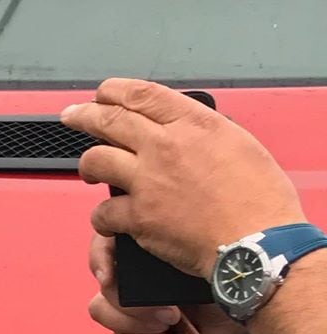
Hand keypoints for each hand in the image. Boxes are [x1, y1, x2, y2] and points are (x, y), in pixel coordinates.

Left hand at [65, 78, 302, 276]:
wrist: (257, 242)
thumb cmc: (260, 200)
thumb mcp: (240, 145)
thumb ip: (204, 134)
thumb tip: (184, 134)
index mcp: (194, 124)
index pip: (142, 94)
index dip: (114, 91)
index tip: (103, 93)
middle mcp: (165, 146)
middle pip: (109, 120)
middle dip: (83, 116)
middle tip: (72, 117)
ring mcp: (148, 181)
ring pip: (95, 160)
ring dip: (87, 165)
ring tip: (88, 170)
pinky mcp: (139, 217)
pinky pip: (103, 212)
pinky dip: (102, 217)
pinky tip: (108, 220)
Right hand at [86, 233, 241, 333]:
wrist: (248, 301)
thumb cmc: (222, 262)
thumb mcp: (187, 235)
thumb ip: (154, 228)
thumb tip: (121, 234)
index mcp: (144, 245)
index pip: (103, 244)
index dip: (98, 259)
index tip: (108, 275)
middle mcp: (137, 274)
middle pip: (101, 285)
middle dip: (127, 302)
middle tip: (168, 308)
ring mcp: (139, 305)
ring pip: (101, 311)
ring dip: (132, 321)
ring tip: (170, 321)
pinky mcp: (147, 332)